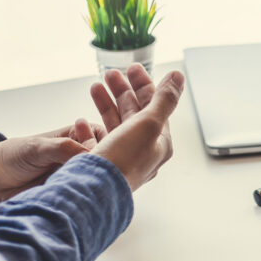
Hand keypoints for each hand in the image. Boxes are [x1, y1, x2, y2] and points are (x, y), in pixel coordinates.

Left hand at [0, 120, 106, 202]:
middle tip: (93, 176)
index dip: (109, 148)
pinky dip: (88, 198)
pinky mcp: (73, 191)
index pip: (107, 139)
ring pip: (99, 180)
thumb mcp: (39, 147)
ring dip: (96, 185)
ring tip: (86, 189)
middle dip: (105, 169)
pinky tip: (83, 199)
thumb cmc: (13, 155)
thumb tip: (93, 156)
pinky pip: (87, 195)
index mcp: (78, 137)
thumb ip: (65, 149)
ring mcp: (78, 174)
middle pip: (107, 162)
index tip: (102, 157)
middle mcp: (82, 155)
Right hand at [85, 65, 183, 190]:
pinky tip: (82, 120)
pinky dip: (92, 125)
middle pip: (136, 113)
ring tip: (96, 85)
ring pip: (117, 124)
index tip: (133, 68)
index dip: (145, 85)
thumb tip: (178, 76)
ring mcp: (123, 158)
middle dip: (124, 91)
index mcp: (160, 143)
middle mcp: (144, 151)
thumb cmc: (124, 160)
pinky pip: (100, 139)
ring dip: (107, 102)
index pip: (156, 106)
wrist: (94, 193)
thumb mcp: (149, 124)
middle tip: (111, 72)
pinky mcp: (104, 164)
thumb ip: (164, 99)